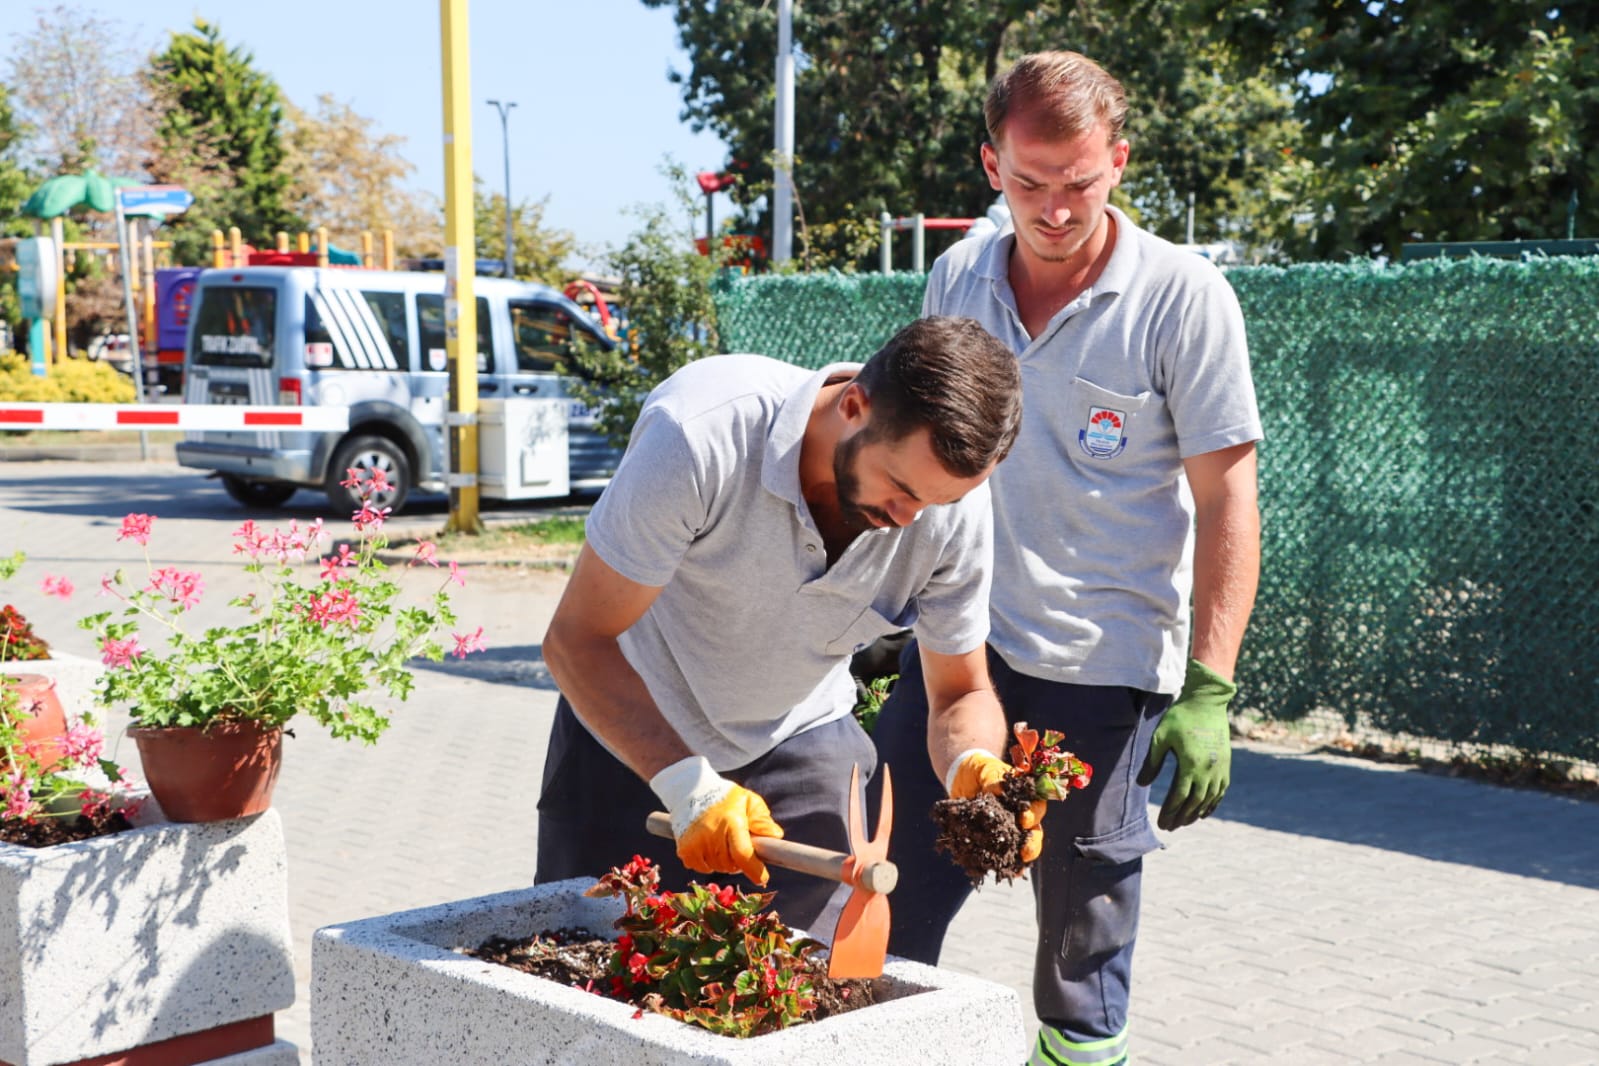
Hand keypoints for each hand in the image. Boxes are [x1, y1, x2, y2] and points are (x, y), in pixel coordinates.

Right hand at [650, 756, 783, 883]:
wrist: (692, 791)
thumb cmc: (727, 799)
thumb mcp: (749, 802)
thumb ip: (762, 820)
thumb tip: (775, 836)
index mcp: (731, 822)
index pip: (743, 854)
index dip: (754, 870)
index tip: (762, 878)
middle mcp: (711, 834)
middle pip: (731, 865)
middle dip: (739, 861)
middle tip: (739, 846)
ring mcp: (695, 843)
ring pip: (718, 868)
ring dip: (724, 862)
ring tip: (723, 843)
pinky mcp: (685, 850)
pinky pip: (703, 868)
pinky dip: (709, 863)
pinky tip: (709, 846)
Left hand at [947, 750, 1046, 861]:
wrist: (961, 778)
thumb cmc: (980, 771)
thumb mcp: (986, 771)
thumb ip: (994, 780)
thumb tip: (999, 791)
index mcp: (1025, 797)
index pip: (1036, 807)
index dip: (1033, 815)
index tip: (1023, 820)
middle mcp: (1021, 815)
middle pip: (1034, 832)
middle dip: (1032, 843)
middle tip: (1025, 850)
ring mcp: (1008, 829)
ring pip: (1021, 847)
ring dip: (1021, 859)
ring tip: (1017, 867)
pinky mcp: (994, 839)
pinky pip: (1002, 854)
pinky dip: (1005, 865)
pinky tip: (1004, 873)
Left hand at [1137, 658, 1234, 830]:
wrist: (1207, 702)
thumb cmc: (1180, 717)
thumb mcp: (1160, 737)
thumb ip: (1152, 762)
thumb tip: (1142, 784)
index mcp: (1190, 764)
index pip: (1179, 796)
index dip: (1170, 811)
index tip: (1162, 822)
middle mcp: (1208, 770)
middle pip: (1194, 802)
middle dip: (1181, 816)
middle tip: (1170, 827)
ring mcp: (1220, 768)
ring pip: (1209, 798)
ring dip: (1196, 813)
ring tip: (1184, 822)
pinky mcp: (1226, 764)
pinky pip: (1221, 790)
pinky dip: (1213, 803)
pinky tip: (1204, 811)